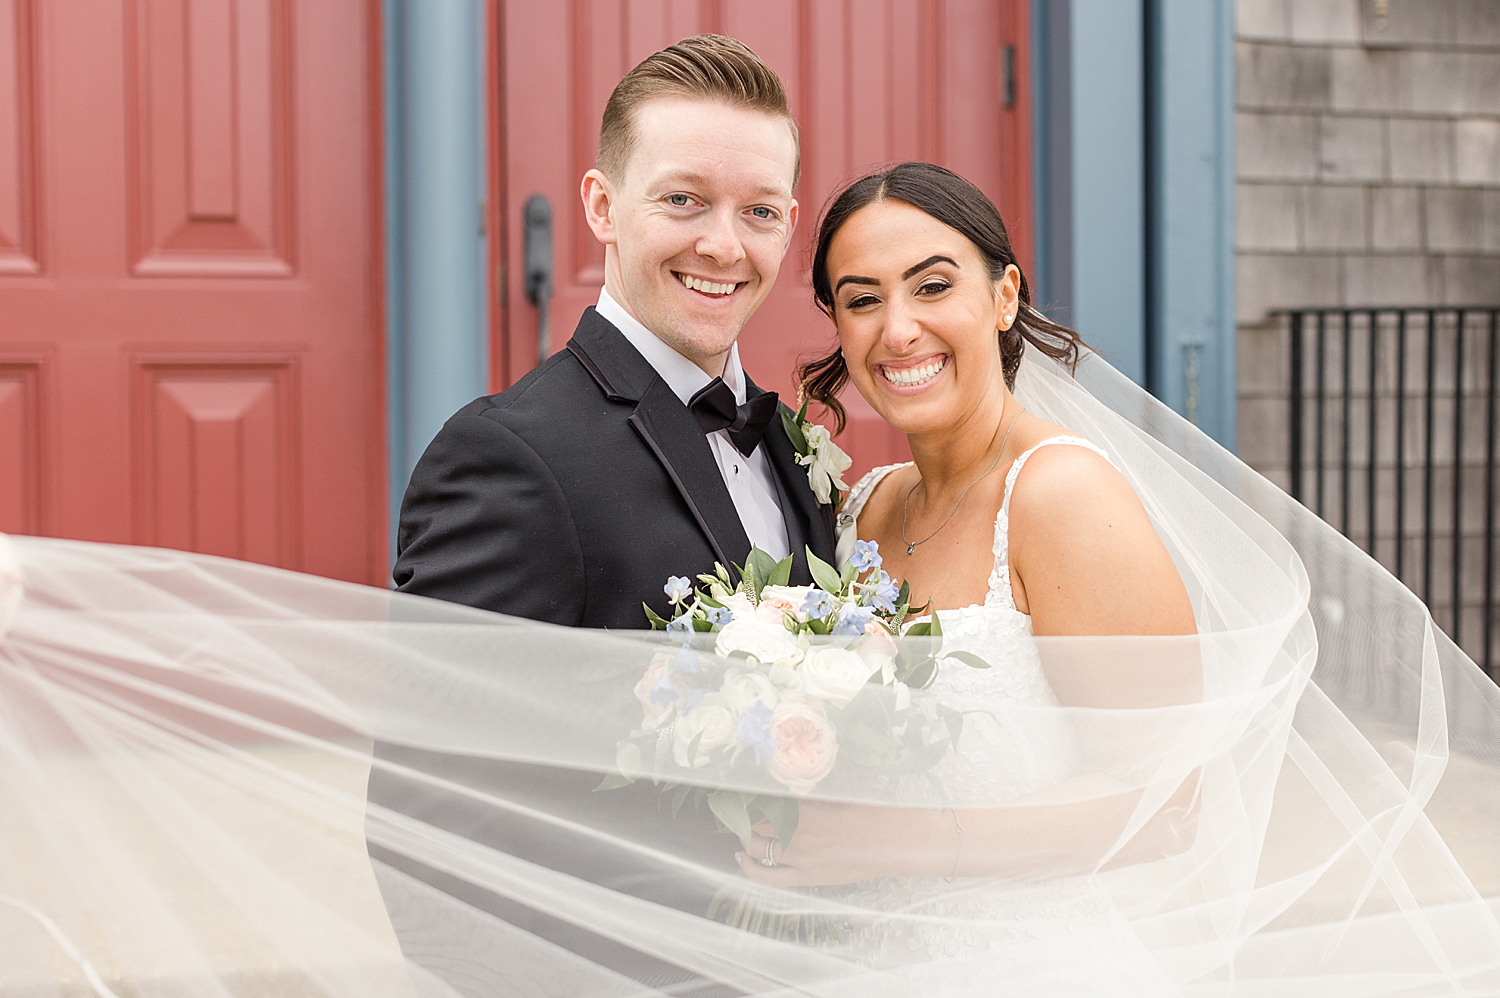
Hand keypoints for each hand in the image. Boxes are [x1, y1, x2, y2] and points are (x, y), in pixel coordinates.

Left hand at [734, 801, 949, 886]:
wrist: (896, 841)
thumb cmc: (874, 811)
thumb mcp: (839, 793)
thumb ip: (811, 792)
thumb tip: (788, 785)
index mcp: (805, 805)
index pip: (763, 798)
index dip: (748, 793)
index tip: (740, 788)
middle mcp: (798, 830)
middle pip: (755, 820)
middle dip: (743, 813)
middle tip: (737, 806)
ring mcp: (801, 855)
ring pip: (756, 846)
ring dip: (744, 835)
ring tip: (741, 827)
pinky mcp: (807, 876)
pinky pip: (769, 877)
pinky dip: (750, 868)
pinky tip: (740, 858)